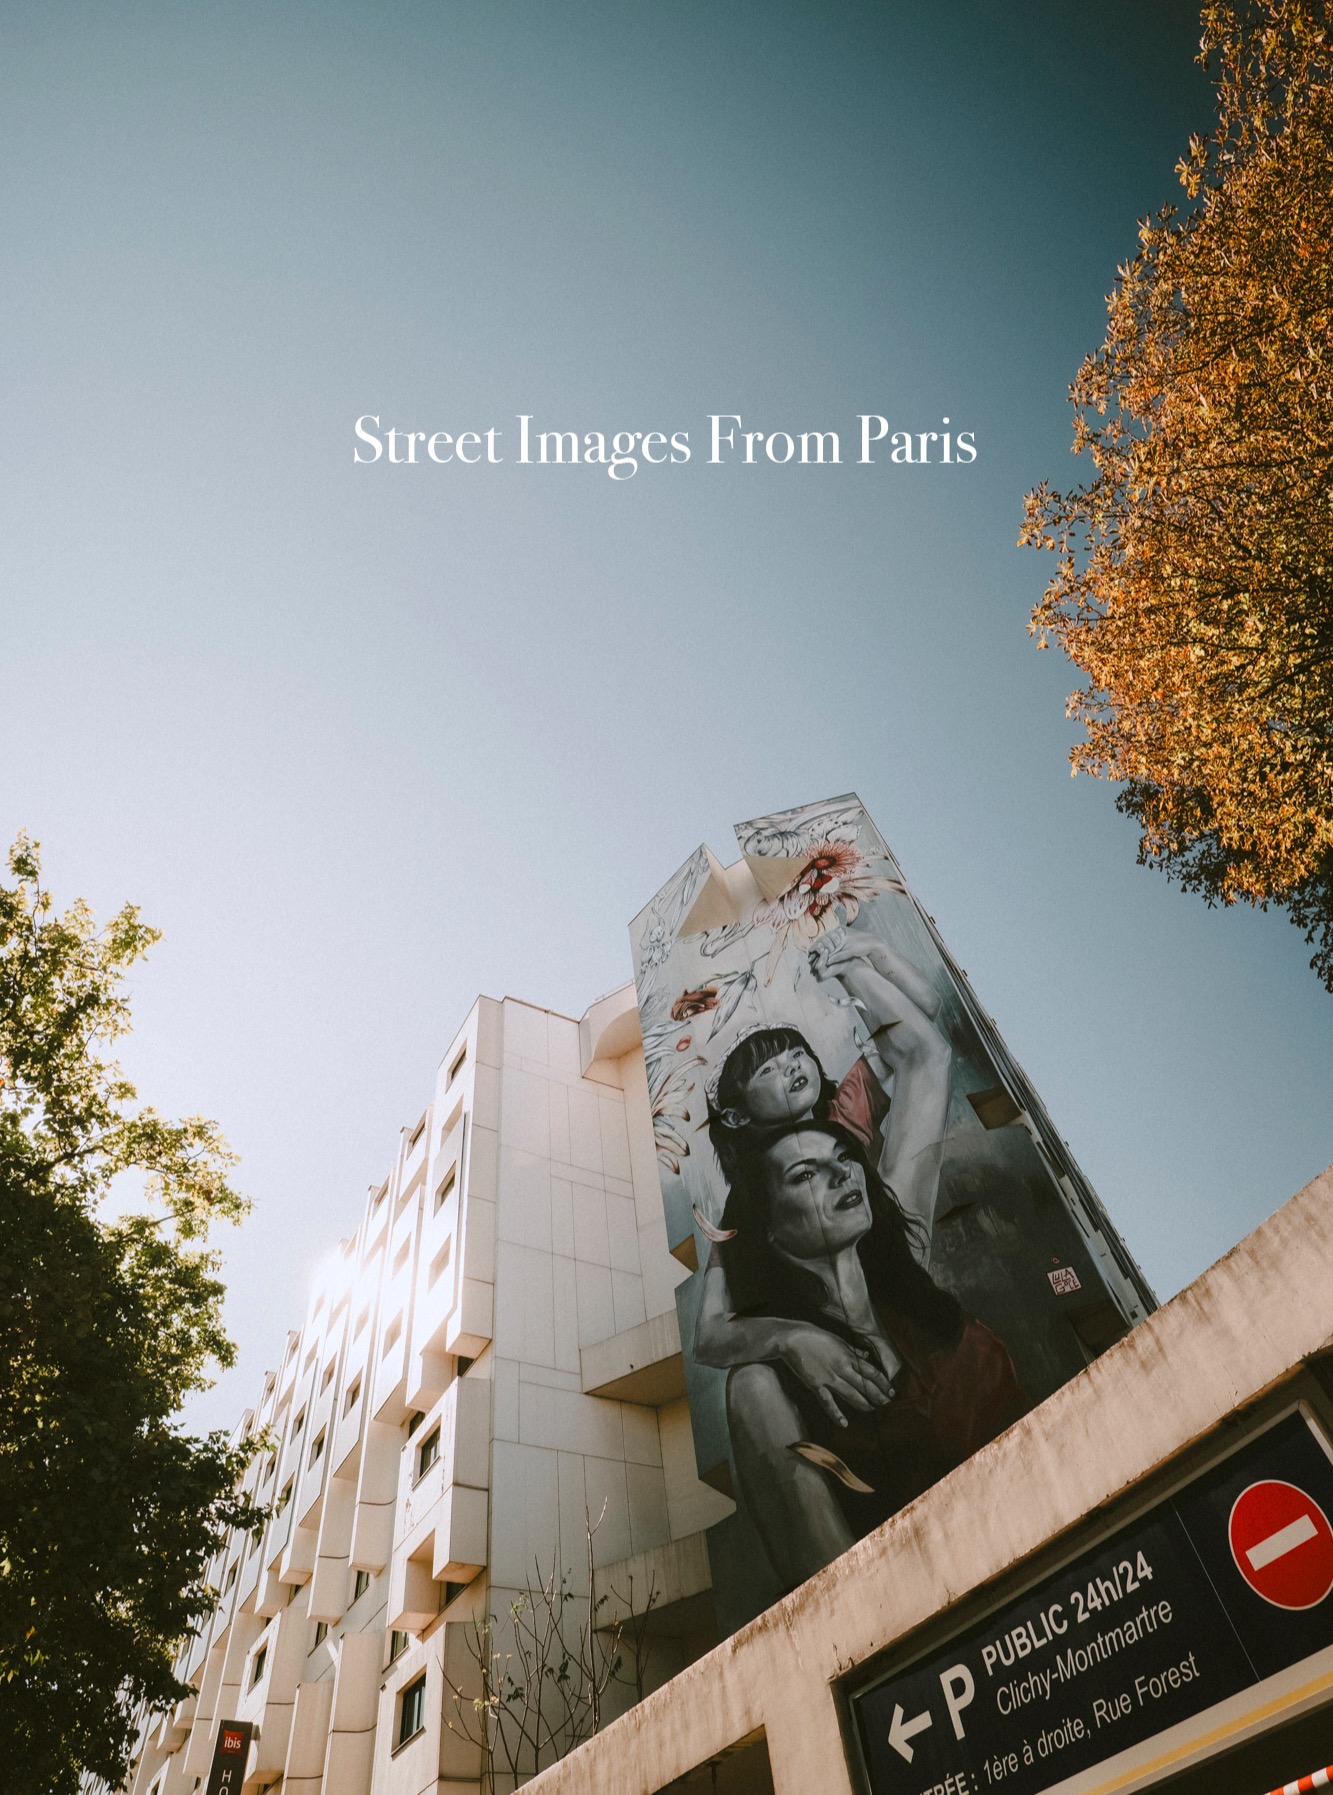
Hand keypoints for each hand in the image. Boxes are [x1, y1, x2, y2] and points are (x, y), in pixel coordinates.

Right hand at [777, 1324, 894, 1427]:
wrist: (792, 1338)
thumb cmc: (815, 1336)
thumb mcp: (838, 1339)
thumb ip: (852, 1350)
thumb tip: (866, 1356)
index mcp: (848, 1355)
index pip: (871, 1372)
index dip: (883, 1383)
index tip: (891, 1391)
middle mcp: (842, 1368)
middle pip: (865, 1385)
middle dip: (878, 1395)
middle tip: (887, 1404)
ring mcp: (829, 1377)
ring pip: (851, 1394)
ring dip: (864, 1403)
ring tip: (873, 1410)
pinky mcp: (816, 1384)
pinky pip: (828, 1402)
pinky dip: (836, 1413)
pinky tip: (844, 1423)